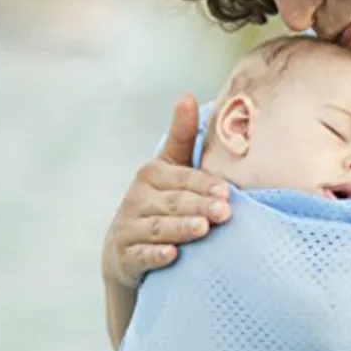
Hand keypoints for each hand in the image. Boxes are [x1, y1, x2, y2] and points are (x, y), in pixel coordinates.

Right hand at [103, 94, 230, 289]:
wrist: (126, 252)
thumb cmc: (159, 204)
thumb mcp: (170, 170)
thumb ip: (182, 136)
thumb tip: (187, 94)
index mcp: (152, 174)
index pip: (181, 177)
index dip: (203, 184)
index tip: (227, 191)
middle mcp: (137, 198)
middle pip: (172, 202)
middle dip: (198, 205)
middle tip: (224, 212)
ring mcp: (128, 227)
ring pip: (157, 227)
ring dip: (180, 228)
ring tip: (203, 229)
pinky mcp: (124, 256)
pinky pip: (140, 255)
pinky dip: (155, 255)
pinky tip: (172, 255)